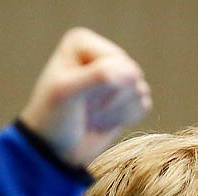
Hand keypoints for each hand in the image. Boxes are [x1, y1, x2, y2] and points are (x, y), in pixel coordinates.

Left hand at [19, 28, 150, 167]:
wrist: (53, 152)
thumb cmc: (53, 119)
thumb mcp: (67, 94)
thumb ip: (98, 77)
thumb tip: (133, 72)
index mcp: (82, 42)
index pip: (117, 61)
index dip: (104, 87)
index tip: (80, 100)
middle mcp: (101, 53)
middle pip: (132, 73)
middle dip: (111, 100)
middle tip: (86, 110)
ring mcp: (115, 75)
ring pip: (140, 89)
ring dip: (117, 111)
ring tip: (92, 116)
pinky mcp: (126, 97)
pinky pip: (144, 104)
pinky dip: (126, 118)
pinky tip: (104, 122)